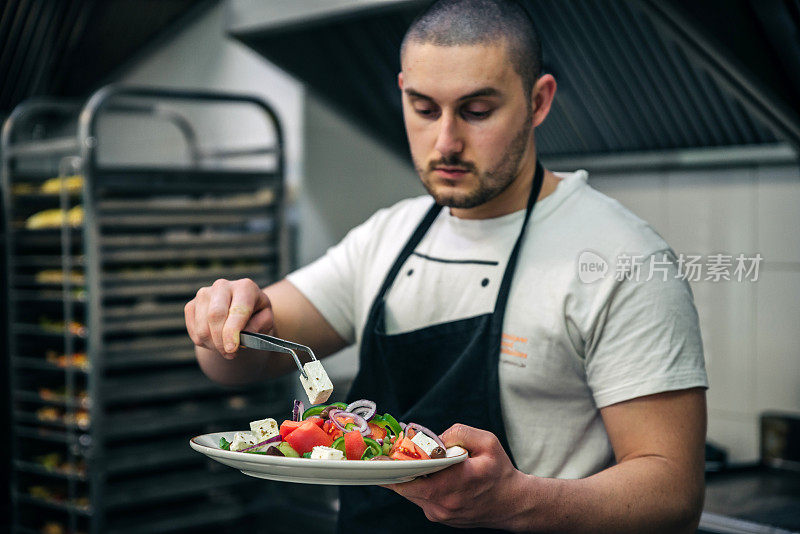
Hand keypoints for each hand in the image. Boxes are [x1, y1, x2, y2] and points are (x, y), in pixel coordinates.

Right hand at [185, 278, 272, 358]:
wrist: (240, 311)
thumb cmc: (255, 315)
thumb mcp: (266, 320)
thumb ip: (259, 325)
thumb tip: (242, 335)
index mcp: (245, 287)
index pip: (237, 310)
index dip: (232, 331)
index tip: (232, 349)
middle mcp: (222, 286)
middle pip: (215, 316)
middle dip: (221, 340)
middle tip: (230, 354)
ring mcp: (204, 294)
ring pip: (202, 328)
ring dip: (214, 345)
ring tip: (226, 347)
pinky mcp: (191, 305)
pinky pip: (194, 332)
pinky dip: (204, 343)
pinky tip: (216, 341)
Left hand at [383, 424, 528, 529]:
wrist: (513, 504)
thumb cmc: (499, 472)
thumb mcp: (487, 442)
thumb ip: (458, 433)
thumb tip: (434, 439)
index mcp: (458, 482)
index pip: (415, 480)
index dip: (396, 468)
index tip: (381, 457)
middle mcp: (446, 503)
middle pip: (407, 486)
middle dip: (396, 469)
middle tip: (385, 453)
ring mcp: (441, 513)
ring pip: (411, 493)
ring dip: (406, 476)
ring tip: (403, 459)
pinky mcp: (440, 516)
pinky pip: (420, 498)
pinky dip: (417, 484)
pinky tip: (420, 471)